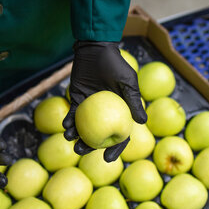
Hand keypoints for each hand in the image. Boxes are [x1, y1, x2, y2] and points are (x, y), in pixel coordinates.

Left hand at [63, 41, 146, 161]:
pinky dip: (68, 121)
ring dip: (75, 136)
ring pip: (82, 128)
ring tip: (69, 139)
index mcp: (120, 112)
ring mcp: (90, 108)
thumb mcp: (127, 82)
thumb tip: (142, 122)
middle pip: (98, 136)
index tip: (107, 158)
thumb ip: (133, 100)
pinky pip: (72, 114)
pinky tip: (65, 125)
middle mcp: (105, 114)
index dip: (115, 149)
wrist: (95, 50)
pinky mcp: (77, 100)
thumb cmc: (115, 64)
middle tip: (80, 151)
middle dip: (88, 147)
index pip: (120, 135)